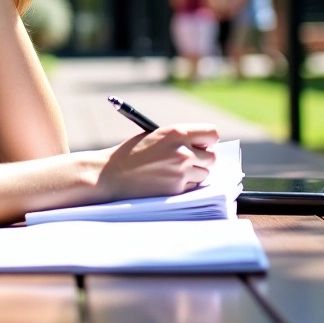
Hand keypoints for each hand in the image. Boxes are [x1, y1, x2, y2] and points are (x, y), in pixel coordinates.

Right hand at [96, 125, 218, 200]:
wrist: (111, 174)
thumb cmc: (130, 153)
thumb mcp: (155, 136)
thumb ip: (179, 139)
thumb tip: (202, 147)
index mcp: (176, 133)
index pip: (212, 134)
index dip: (209, 140)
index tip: (203, 144)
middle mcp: (183, 152)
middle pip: (212, 157)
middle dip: (204, 159)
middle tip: (190, 160)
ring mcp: (181, 172)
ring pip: (204, 174)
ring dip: (195, 173)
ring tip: (173, 171)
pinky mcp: (177, 190)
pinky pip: (193, 187)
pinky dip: (185, 185)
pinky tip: (166, 181)